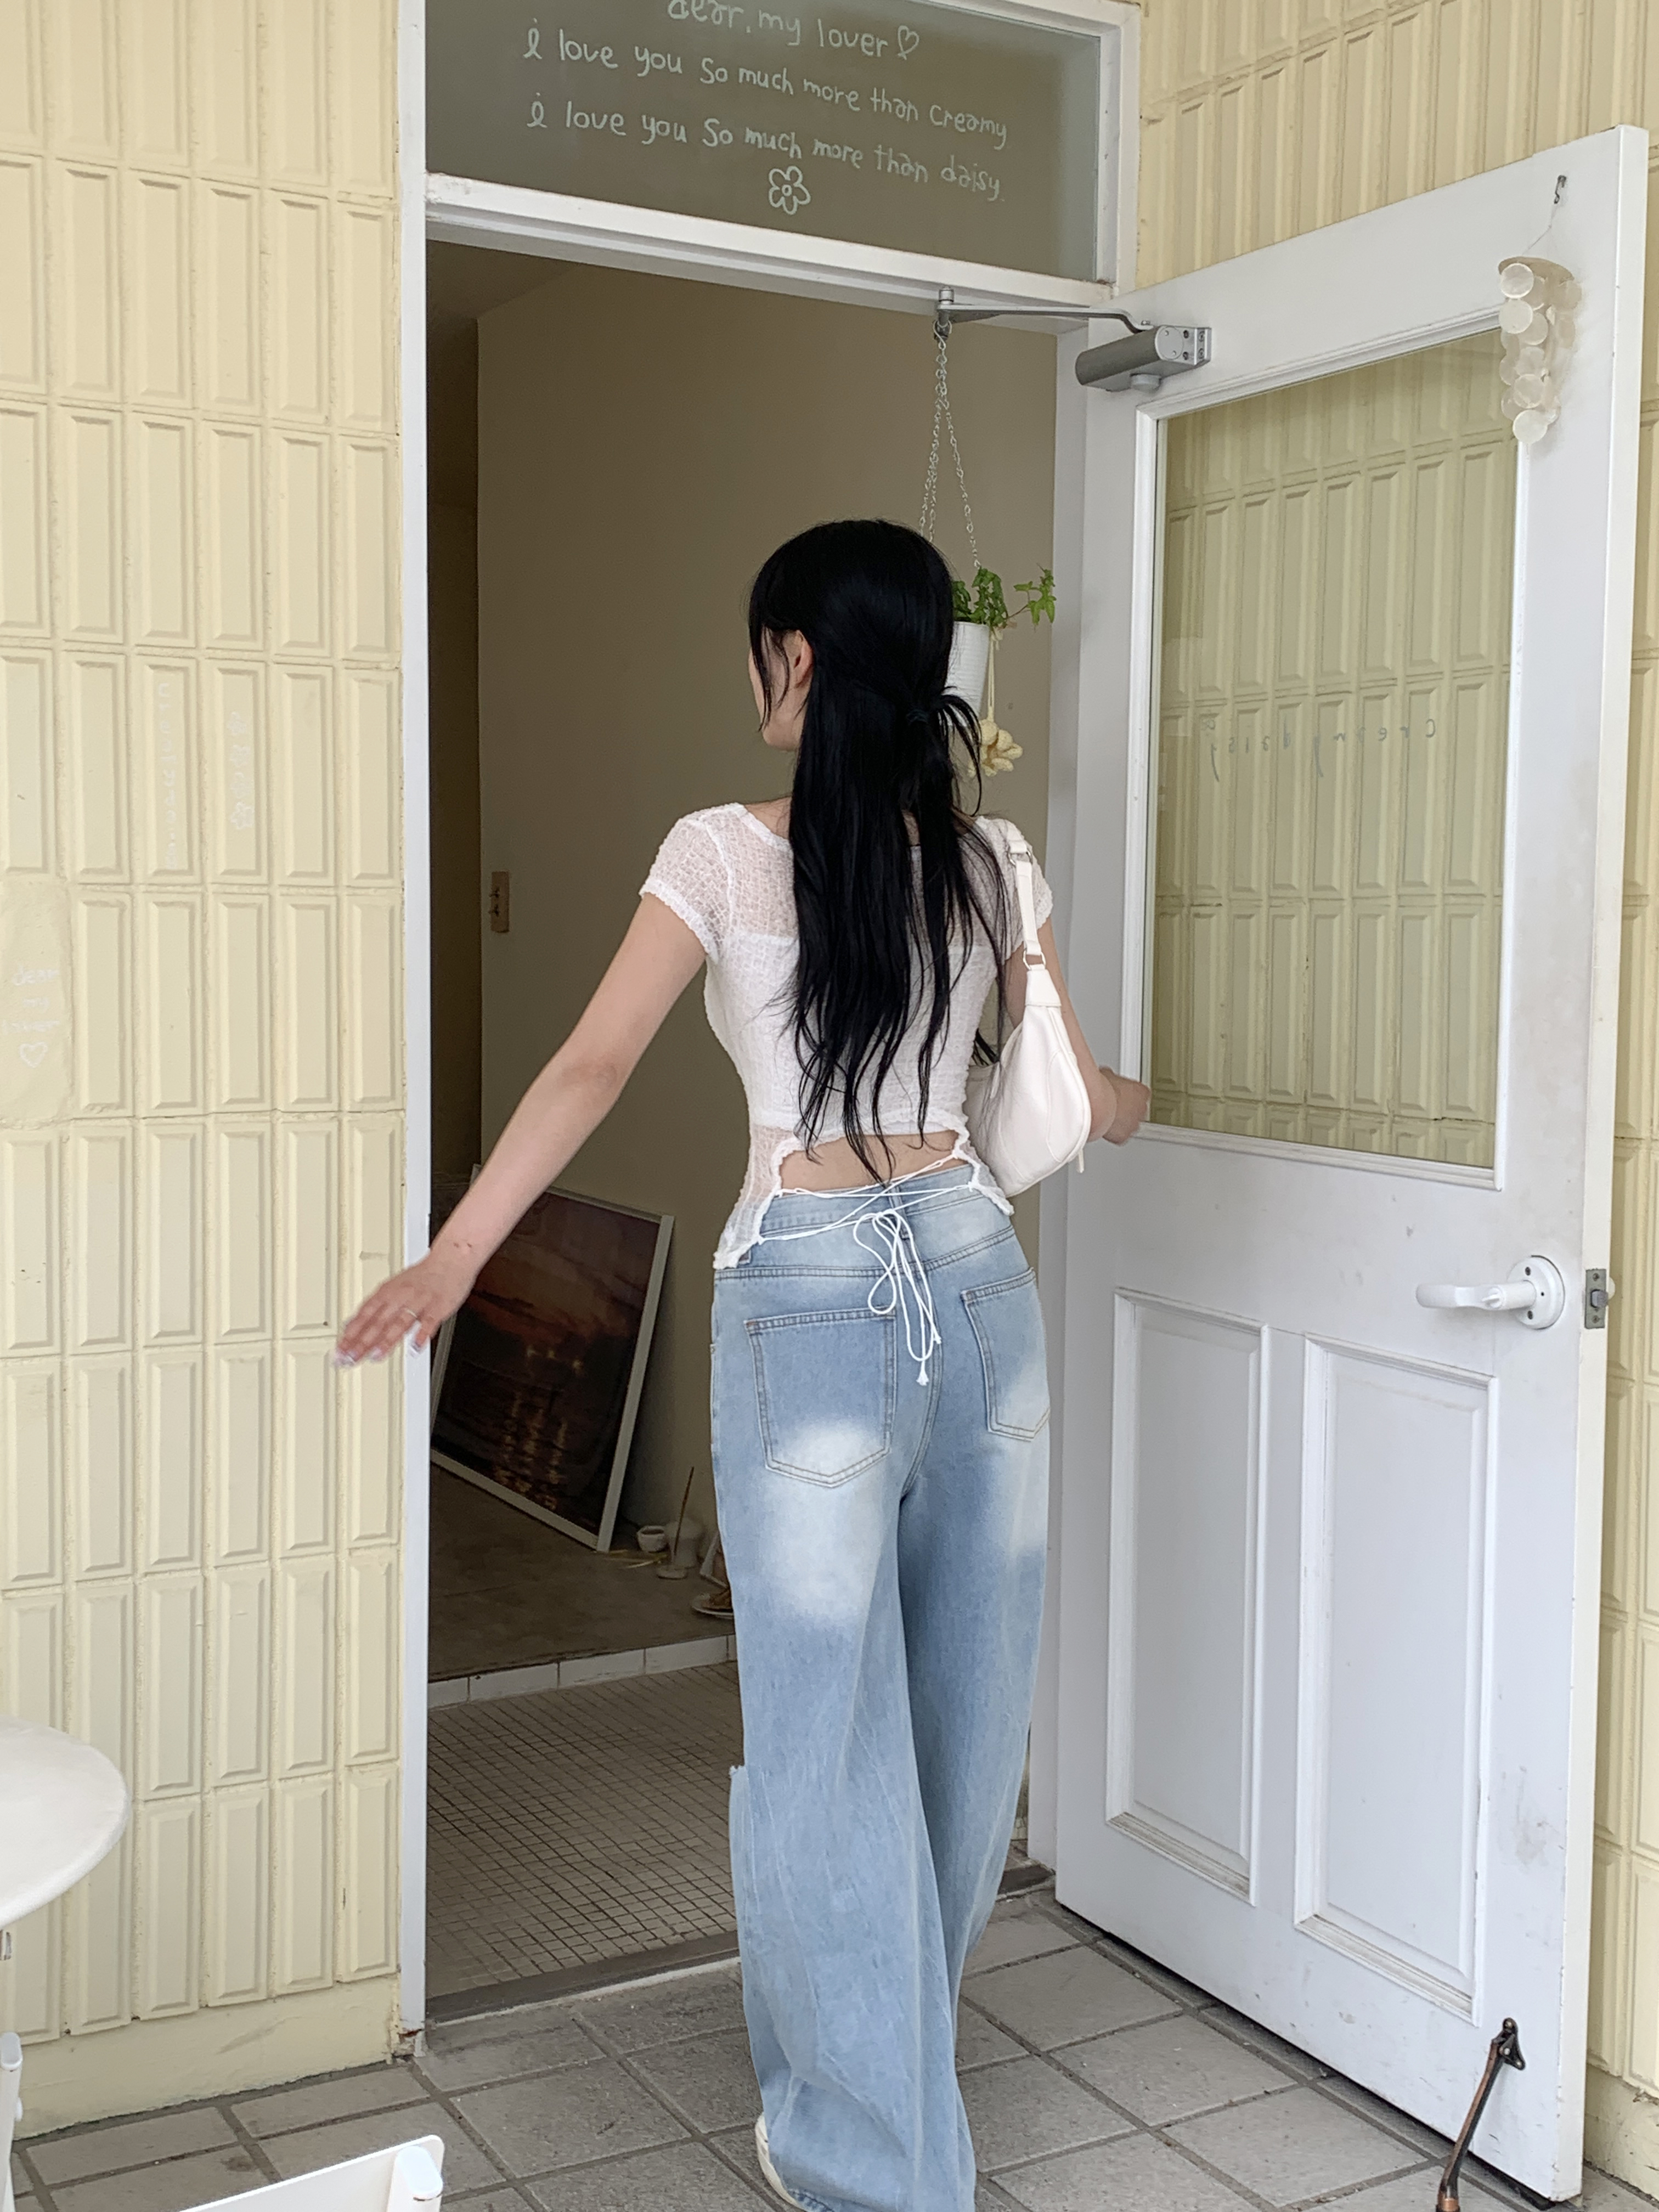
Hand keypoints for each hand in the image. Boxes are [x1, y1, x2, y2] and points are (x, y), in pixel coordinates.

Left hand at [335, 1244, 478, 1366]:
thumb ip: (374, 1307)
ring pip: (399, 1322)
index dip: (350, 1334)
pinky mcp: (438, 1307)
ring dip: (386, 1340)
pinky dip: (421, 1335)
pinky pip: (429, 1322)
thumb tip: (351, 1324)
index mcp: (387, 1292)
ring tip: (375, 1356)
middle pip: (377, 1322)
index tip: (340, 1351)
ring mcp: (419, 1302)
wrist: (451, 1259)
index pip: (363, 1315)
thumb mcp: (392, 1286)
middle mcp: (400, 1297)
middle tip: (350, 1359)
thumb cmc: (423, 1276)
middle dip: (362, 1342)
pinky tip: (414, 1348)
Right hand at [1100, 1070, 1150, 1143]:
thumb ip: (1113, 1078)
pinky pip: (1119, 1136)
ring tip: (1107, 1116)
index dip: (1128, 1095)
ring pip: (1129, 1124)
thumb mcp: (1108, 1075)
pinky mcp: (1124, 1136)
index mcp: (1142, 1092)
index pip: (1141, 1094)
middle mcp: (1142, 1109)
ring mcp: (1134, 1124)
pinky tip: (1104, 1126)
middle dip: (1126, 1110)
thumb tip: (1107, 1077)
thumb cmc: (1104, 1089)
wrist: (1098, 1105)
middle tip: (1113, 1106)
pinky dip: (1112, 1133)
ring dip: (1121, 1122)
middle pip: (1136, 1110)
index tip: (1120, 1095)